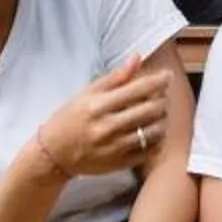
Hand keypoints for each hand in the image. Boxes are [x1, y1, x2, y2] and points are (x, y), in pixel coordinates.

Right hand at [35, 60, 170, 181]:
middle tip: (163, 96)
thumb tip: (137, 57)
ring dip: (162, 120)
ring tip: (159, 114)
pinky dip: (156, 140)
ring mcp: (114, 147)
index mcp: (98, 105)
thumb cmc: (70, 119)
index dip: (158, 81)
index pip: (138, 89)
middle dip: (162, 100)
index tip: (167, 76)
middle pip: (150, 110)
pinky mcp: (119, 163)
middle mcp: (107, 126)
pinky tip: (153, 132)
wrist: (54, 154)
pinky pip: (149, 151)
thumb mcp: (86, 93)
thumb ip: (114, 77)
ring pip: (153, 131)